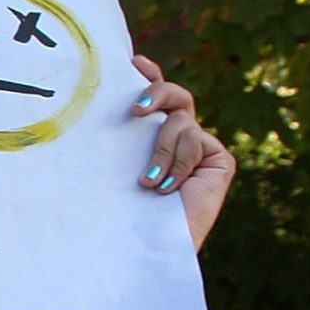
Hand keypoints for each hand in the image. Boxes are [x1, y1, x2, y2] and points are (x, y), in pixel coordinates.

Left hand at [129, 56, 234, 250]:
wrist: (147, 246)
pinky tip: (168, 189)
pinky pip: (197, 142)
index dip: (149, 76)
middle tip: (136, 109)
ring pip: (180, 122)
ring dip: (161, 151)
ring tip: (148, 183)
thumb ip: (113, 139)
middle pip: (175, 95)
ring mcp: (199, 147)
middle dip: (158, 93)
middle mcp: (176, 137)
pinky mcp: (218, 160)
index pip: (153, 96)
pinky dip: (179, 164)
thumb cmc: (120, 213)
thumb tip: (90, 106)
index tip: (133, 64)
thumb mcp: (111, 169)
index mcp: (148, 137)